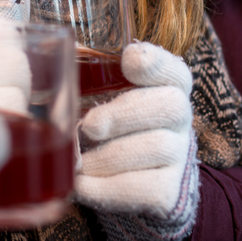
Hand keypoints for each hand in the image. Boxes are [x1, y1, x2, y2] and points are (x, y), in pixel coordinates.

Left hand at [75, 42, 197, 221]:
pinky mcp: (171, 191)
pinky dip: (108, 188)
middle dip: (124, 114)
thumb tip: (60, 49)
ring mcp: (180, 155)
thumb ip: (89, 74)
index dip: (156, 63)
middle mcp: (180, 118)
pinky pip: (147, 188)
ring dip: (109, 156)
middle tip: (89, 126)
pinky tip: (83, 184)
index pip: (174, 70)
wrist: (134, 181)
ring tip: (80, 162)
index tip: (129, 59)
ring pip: (158, 148)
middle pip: (169, 107)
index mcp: (166, 87)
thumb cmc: (112, 126)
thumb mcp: (105, 97)